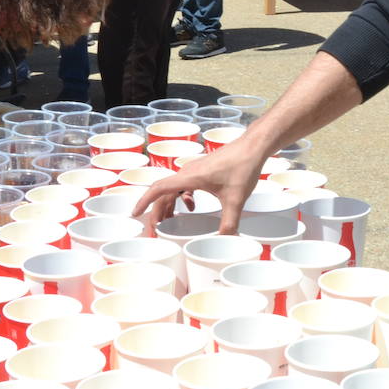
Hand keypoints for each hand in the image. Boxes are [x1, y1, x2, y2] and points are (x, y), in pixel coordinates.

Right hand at [133, 138, 265, 233]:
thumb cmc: (243, 166)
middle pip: (164, 192)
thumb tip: (225, 241)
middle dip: (157, 212)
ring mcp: (195, 169)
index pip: (159, 188)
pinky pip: (185, 184)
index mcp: (190, 177)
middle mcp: (188, 171)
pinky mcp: (203, 169)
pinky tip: (191, 205)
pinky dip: (182, 196)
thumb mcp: (236, 198)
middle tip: (154, 231)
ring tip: (167, 222)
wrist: (253, 146)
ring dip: (168, 204)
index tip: (135, 214)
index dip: (144, 201)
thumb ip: (229, 222)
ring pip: (174, 188)